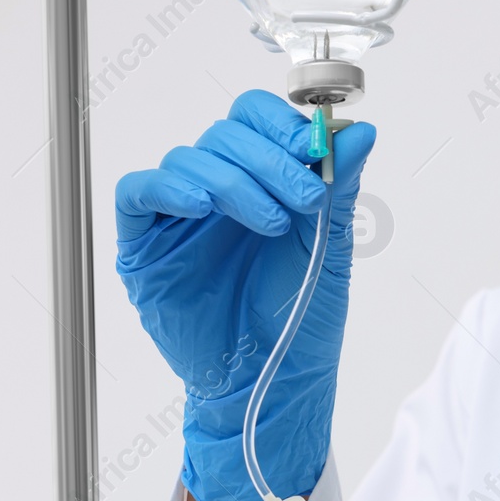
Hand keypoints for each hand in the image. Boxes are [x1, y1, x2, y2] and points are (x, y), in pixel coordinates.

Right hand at [115, 89, 376, 500]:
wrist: (274, 380)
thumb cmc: (301, 319)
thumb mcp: (329, 245)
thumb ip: (338, 185)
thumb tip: (362, 130)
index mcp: (260, 182)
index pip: (254, 120)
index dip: (279, 125)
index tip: (312, 149)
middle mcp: (216, 191)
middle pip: (224, 135)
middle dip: (269, 161)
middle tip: (304, 199)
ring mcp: (178, 216)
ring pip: (188, 159)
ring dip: (234, 182)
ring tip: (272, 225)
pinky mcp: (144, 245)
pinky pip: (137, 192)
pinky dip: (168, 188)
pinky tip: (201, 206)